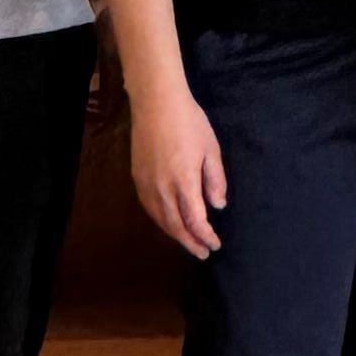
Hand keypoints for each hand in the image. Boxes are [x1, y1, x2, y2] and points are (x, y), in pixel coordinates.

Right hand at [130, 70, 228, 257]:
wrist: (157, 102)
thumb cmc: (189, 122)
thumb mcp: (211, 149)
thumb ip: (215, 180)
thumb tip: (217, 206)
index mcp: (184, 181)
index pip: (195, 220)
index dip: (205, 236)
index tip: (215, 244)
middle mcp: (162, 188)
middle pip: (175, 226)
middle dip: (190, 242)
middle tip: (203, 253)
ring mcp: (146, 184)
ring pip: (160, 219)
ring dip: (175, 235)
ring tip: (188, 242)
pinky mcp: (137, 178)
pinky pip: (149, 208)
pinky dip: (161, 221)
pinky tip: (169, 223)